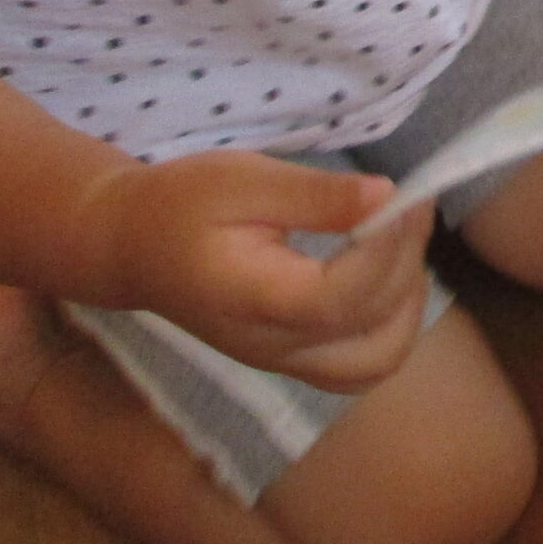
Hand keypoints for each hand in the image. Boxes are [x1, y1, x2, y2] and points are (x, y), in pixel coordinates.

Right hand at [84, 152, 433, 391]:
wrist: (133, 248)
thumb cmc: (181, 205)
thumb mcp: (242, 180)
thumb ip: (316, 195)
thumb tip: (386, 198)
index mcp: (254, 301)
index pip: (340, 296)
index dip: (386, 247)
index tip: (403, 193)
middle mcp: (274, 346)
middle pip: (370, 326)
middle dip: (405, 258)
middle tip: (409, 200)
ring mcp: (286, 360)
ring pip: (379, 359)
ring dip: (408, 298)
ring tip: (400, 237)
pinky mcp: (297, 358)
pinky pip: (365, 363)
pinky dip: (394, 323)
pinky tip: (388, 271)